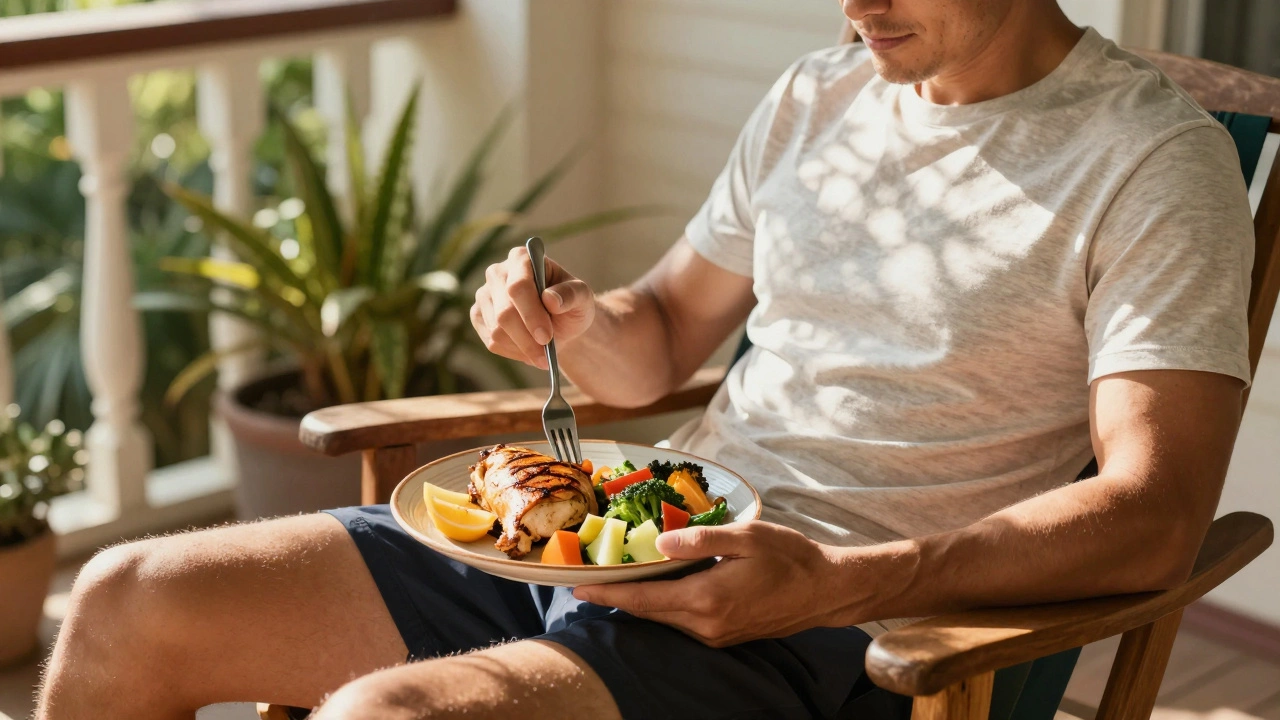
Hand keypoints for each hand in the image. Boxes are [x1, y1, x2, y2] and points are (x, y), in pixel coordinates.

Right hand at [471, 246, 595, 368]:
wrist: (559, 320)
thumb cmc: (570, 302)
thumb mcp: (581, 296)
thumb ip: (571, 294)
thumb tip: (551, 299)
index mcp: (522, 258)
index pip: (518, 287)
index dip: (531, 315)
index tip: (546, 337)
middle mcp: (497, 272)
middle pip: (504, 313)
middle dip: (527, 339)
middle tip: (546, 356)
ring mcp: (484, 294)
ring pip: (496, 331)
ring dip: (523, 349)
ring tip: (543, 354)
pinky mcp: (478, 315)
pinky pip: (491, 342)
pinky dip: (514, 352)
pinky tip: (529, 350)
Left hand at [572, 522, 855, 646]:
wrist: (826, 590)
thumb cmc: (789, 557)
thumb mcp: (745, 537)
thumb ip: (699, 540)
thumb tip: (658, 545)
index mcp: (707, 600)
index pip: (644, 600)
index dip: (609, 593)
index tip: (578, 587)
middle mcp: (706, 624)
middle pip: (649, 612)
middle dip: (617, 598)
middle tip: (587, 581)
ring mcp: (716, 634)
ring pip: (665, 618)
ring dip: (641, 601)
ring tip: (617, 580)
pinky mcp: (725, 635)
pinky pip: (683, 621)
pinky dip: (664, 605)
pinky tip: (658, 587)